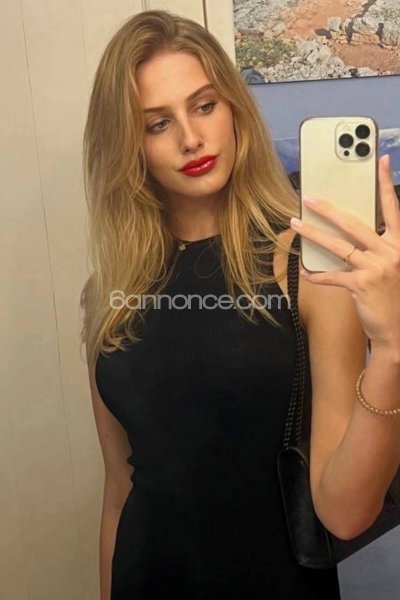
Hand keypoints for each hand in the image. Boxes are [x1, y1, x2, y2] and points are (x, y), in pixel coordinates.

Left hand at [290, 154, 399, 351]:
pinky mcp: (362, 285)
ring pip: (338, 245)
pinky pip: (332, 275)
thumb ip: (374, 247)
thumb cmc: (391, 295)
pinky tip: (304, 272)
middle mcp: (391, 252)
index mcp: (399, 243)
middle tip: (309, 198)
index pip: (392, 208)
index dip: (386, 184)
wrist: (396, 330)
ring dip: (314, 234)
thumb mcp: (390, 266)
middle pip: (355, 223)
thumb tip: (345, 232)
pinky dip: (316, 274)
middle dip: (329, 209)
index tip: (382, 160)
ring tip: (296, 224)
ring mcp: (377, 268)